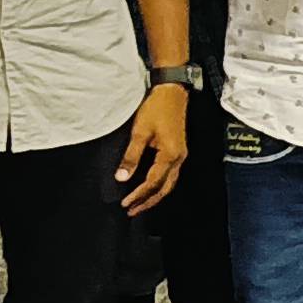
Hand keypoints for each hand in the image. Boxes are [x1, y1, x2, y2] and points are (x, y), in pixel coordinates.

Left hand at [118, 86, 189, 212]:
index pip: (153, 182)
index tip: (125, 203)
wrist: (172, 91)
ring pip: (169, 183)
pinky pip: (171, 174)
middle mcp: (178, 158)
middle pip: (165, 188)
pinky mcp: (178, 150)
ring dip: (155, 195)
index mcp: (170, 155)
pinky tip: (151, 187)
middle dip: (149, 201)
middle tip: (132, 211)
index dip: (139, 195)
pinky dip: (160, 185)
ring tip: (140, 204)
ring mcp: (180, 154)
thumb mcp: (140, 132)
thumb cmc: (156, 108)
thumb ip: (131, 156)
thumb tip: (121, 177)